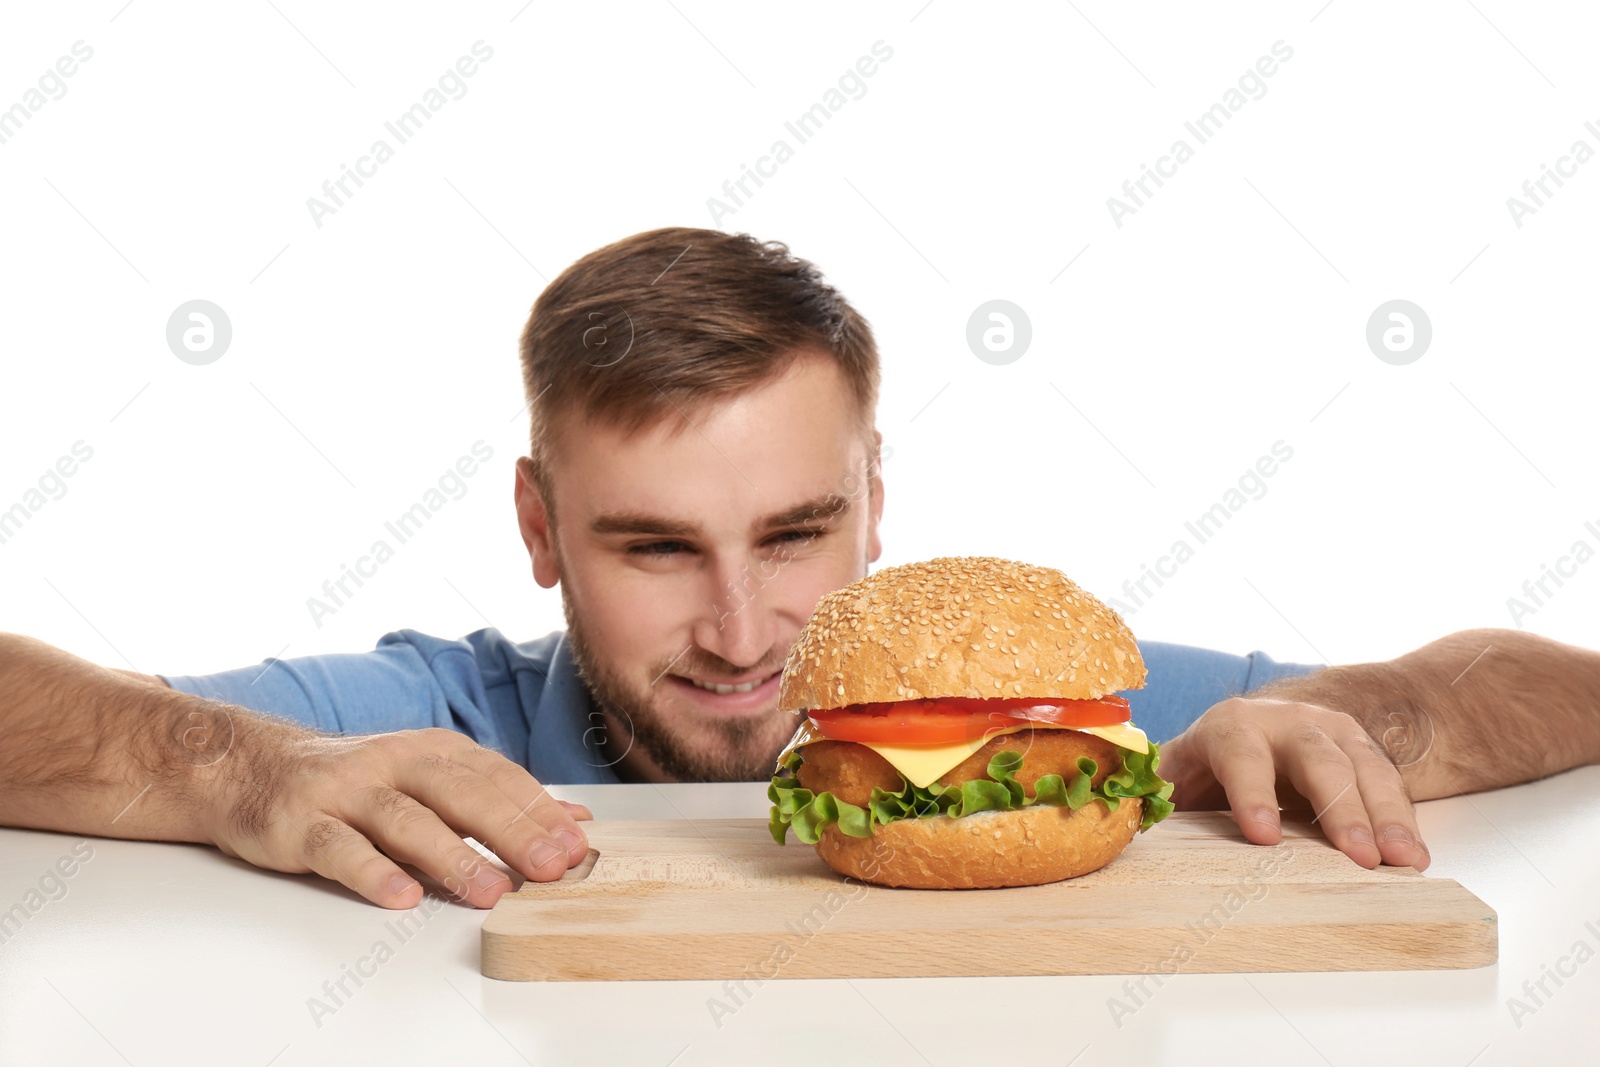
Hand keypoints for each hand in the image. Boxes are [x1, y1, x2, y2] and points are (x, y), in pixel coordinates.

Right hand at [201, 722, 591, 908]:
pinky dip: (371, 872)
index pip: (498, 776)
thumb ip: (496, 798)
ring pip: (406, 821)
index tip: (578, 845)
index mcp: (432, 750)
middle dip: (513, 830)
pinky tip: (400, 896)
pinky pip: (339, 849)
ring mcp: (346, 792)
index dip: (540, 810)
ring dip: (453, 856)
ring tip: (491, 890)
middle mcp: (394, 763)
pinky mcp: (300, 824)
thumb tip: (573, 820)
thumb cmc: (354, 782)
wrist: (250, 768)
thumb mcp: (428, 778)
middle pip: (462, 794)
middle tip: (551, 867)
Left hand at [1158, 696, 1430, 870]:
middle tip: (1356, 857)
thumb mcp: (1173, 771)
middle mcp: (1285, 721)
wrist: (1259, 725)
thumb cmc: (1207, 766)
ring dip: (1385, 815)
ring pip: (1363, 767)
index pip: (1240, 753)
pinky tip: (1414, 858)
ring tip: (1400, 862)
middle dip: (1338, 807)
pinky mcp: (1363, 751)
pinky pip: (1390, 783)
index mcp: (1229, 726)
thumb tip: (1113, 820)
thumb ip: (1150, 793)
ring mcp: (1330, 732)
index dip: (1251, 792)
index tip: (1261, 836)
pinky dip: (1404, 820)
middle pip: (1315, 757)